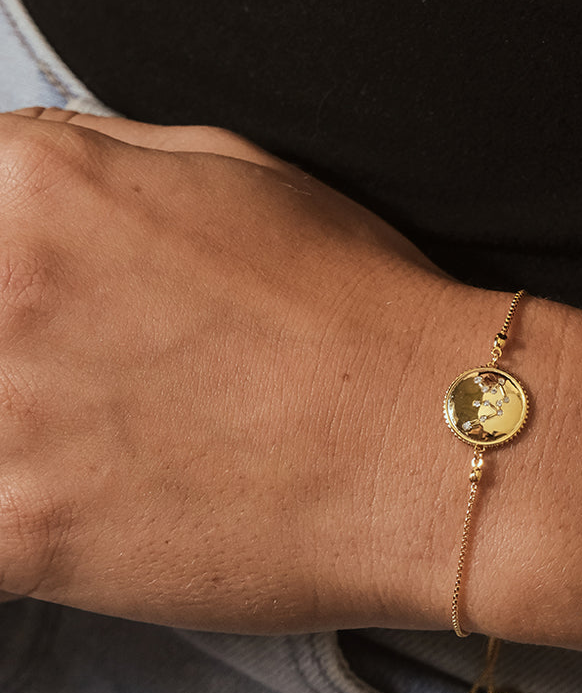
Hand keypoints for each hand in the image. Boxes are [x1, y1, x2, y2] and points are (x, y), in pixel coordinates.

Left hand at [0, 108, 467, 630]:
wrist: (429, 446)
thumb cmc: (353, 303)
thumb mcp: (229, 171)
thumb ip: (85, 160)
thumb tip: (5, 167)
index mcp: (35, 186)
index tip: (27, 312)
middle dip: (7, 345)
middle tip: (80, 381)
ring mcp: (3, 416)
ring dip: (10, 429)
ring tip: (83, 440)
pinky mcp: (19, 533)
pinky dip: (9, 515)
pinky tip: (60, 510)